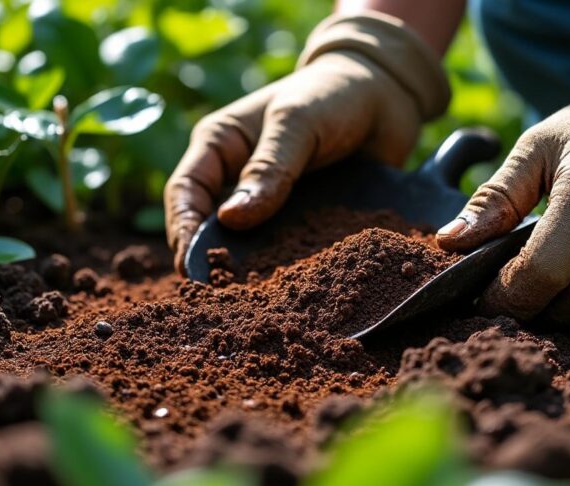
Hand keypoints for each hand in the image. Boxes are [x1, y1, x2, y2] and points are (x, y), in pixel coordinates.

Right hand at [165, 12, 448, 274]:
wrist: (386, 95)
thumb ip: (269, 168)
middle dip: (210, 260)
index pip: (185, 191)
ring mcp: (270, 202)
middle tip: (217, 298)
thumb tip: (232, 220)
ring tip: (250, 306)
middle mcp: (237, 177)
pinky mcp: (303, 220)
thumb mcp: (296, 122)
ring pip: (247, 244)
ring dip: (248, 272)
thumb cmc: (331, 95)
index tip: (191, 265)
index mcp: (220, 145)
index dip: (182, 229)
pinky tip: (291, 294)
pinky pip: (288, 250)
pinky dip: (285, 272)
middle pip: (209, 226)